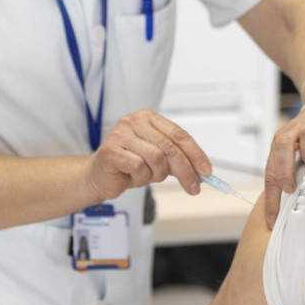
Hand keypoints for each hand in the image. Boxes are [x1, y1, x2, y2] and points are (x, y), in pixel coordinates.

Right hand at [83, 109, 212, 203]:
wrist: (98, 176)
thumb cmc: (128, 166)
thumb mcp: (158, 160)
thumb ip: (177, 160)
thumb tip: (201, 172)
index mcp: (148, 118)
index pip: (179, 134)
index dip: (195, 153)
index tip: (206, 171)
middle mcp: (134, 121)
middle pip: (170, 147)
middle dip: (185, 170)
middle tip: (194, 187)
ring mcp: (121, 134)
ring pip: (156, 158)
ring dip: (156, 174)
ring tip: (147, 176)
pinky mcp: (111, 150)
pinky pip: (139, 167)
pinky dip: (141, 177)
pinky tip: (133, 176)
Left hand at [264, 94, 304, 228]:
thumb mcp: (300, 152)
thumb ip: (295, 173)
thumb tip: (288, 210)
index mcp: (282, 144)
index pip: (271, 172)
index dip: (271, 198)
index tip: (273, 221)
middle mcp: (295, 132)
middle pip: (281, 147)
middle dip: (284, 170)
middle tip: (291, 188)